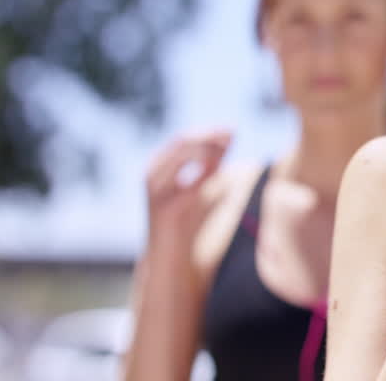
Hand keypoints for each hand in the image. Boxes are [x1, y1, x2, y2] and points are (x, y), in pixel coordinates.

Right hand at [143, 129, 230, 249]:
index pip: (184, 139)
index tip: (232, 129)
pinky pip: (189, 182)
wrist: (170, 255)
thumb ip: (211, 162)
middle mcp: (152, 173)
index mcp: (159, 166)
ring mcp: (156, 190)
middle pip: (182, 141)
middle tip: (233, 134)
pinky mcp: (167, 207)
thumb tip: (229, 135)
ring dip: (208, 148)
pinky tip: (220, 168)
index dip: (209, 132)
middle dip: (210, 135)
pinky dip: (206, 170)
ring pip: (181, 154)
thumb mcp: (201, 184)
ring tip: (228, 147)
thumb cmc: (186, 219)